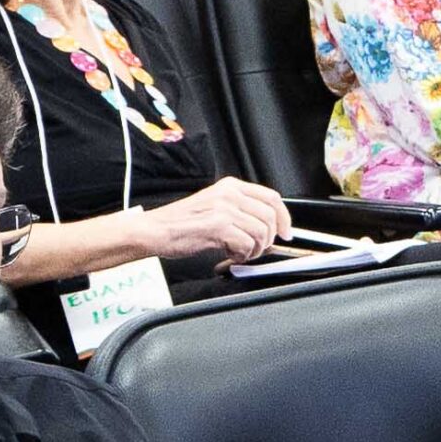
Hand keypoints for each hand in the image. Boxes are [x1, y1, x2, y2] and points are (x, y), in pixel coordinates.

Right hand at [148, 177, 290, 262]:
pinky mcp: (218, 226)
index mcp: (230, 186)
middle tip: (257, 249)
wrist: (155, 230)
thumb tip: (265, 226)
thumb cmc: (180, 223)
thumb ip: (239, 210)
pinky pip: (247, 244)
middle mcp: (229, 194)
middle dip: (269, 238)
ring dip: (255, 249)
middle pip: (270, 216)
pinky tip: (229, 254)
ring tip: (239, 253)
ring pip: (261, 232)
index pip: (271, 197)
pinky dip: (242, 255)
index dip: (284, 217)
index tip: (285, 232)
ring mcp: (224, 209)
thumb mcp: (214, 206)